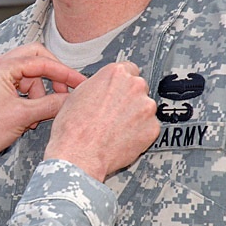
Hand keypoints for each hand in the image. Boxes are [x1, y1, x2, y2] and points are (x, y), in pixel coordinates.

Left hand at [0, 44, 85, 171]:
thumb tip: (71, 99)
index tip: (79, 83)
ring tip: (38, 117)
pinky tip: (29, 120)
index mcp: (0, 67)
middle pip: (34, 61)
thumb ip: (50, 105)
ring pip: (27, 77)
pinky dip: (28, 101)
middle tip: (62, 93)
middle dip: (51, 78)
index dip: (64, 73)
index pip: (41, 61)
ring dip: (38, 95)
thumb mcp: (22, 117)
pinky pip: (17, 89)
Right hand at [44, 61, 158, 181]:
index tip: (118, 92)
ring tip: (115, 129)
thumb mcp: (78, 94)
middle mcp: (134, 86)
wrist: (78, 155)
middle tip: (113, 113)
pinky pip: (149, 127)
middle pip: (138, 88)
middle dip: (129, 99)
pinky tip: (122, 138)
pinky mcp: (153, 128)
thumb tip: (103, 87)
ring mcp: (146, 107)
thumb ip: (98, 85)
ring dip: (135, 116)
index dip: (121, 84)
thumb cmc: (73, 128)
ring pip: (144, 108)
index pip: (128, 69)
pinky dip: (140, 133)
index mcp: (116, 73)